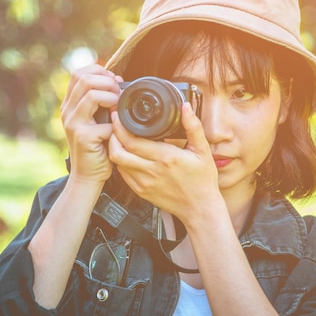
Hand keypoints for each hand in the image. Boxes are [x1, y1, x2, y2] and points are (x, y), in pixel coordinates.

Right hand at [61, 64, 121, 182]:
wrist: (87, 175)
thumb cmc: (97, 147)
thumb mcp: (96, 119)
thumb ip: (101, 100)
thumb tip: (116, 79)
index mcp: (70, 104)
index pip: (78, 73)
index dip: (98, 71)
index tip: (113, 80)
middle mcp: (67, 111)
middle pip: (84, 79)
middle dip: (107, 81)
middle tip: (118, 94)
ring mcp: (73, 124)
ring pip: (91, 95)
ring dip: (111, 97)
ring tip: (118, 107)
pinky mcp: (83, 137)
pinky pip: (104, 122)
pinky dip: (116, 125)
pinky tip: (117, 132)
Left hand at [108, 103, 221, 221]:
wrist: (200, 208)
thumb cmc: (202, 180)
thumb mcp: (202, 150)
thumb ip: (193, 127)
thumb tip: (186, 107)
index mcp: (165, 157)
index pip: (131, 141)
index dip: (119, 127)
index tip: (119, 116)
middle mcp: (151, 171)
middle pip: (118, 151)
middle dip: (112, 135)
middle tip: (115, 125)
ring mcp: (144, 183)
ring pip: (117, 163)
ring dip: (115, 148)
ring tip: (119, 138)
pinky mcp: (141, 191)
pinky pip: (122, 174)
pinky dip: (121, 162)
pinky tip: (128, 155)